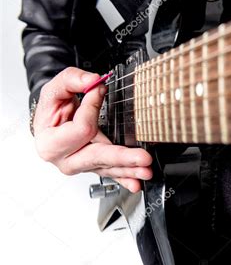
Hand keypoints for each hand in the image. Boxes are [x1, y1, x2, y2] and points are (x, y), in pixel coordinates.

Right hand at [33, 67, 152, 192]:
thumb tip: (93, 81)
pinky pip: (111, 174)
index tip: (100, 90)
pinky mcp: (94, 168)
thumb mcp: (55, 89)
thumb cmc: (53, 109)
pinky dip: (124, 179)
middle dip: (122, 157)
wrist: (51, 124)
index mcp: (50, 143)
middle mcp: (66, 160)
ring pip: (108, 168)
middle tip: (142, 158)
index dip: (92, 108)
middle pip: (98, 157)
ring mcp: (81, 166)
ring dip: (130, 170)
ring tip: (146, 171)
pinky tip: (135, 184)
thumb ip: (72, 80)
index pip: (81, 129)